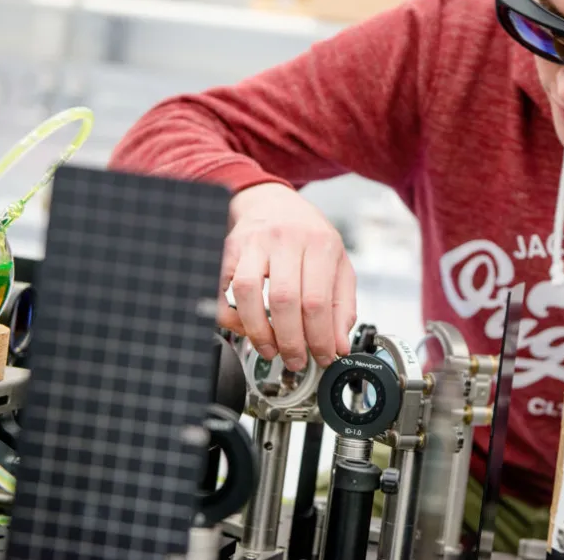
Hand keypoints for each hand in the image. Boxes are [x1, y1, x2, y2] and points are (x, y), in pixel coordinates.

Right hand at [217, 183, 355, 370]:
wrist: (274, 203)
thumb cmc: (309, 236)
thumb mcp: (338, 264)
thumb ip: (342, 306)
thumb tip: (339, 346)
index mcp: (319, 243)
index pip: (317, 300)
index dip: (319, 337)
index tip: (322, 357)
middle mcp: (285, 239)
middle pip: (283, 299)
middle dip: (289, 340)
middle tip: (295, 360)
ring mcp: (253, 242)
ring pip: (247, 292)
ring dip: (258, 330)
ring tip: (271, 349)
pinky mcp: (228, 248)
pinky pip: (221, 286)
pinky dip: (228, 314)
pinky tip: (243, 328)